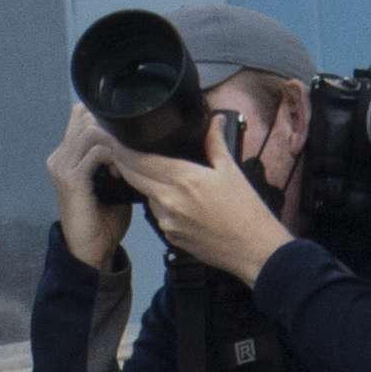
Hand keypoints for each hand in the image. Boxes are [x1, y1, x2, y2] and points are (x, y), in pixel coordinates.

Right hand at [46, 100, 134, 270]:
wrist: (90, 253)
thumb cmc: (103, 221)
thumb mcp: (108, 184)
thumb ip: (113, 161)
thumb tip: (135, 143)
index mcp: (65, 155)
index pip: (80, 114)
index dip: (103, 118)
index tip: (124, 137)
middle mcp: (59, 155)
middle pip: (84, 116)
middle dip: (111, 128)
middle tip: (128, 149)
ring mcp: (62, 166)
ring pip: (91, 131)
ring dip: (114, 143)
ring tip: (126, 163)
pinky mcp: (71, 179)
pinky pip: (95, 153)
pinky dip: (113, 158)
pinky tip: (122, 173)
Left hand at [106, 113, 291, 288]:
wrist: (256, 252)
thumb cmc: (247, 212)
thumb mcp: (230, 170)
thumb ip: (214, 141)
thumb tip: (214, 119)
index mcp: (182, 178)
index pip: (138, 160)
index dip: (122, 147)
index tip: (113, 136)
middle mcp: (170, 201)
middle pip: (132, 176)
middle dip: (122, 161)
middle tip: (118, 147)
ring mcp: (168, 222)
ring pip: (145, 195)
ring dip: (144, 183)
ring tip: (154, 172)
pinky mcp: (172, 238)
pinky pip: (157, 214)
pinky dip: (159, 203)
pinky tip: (173, 198)